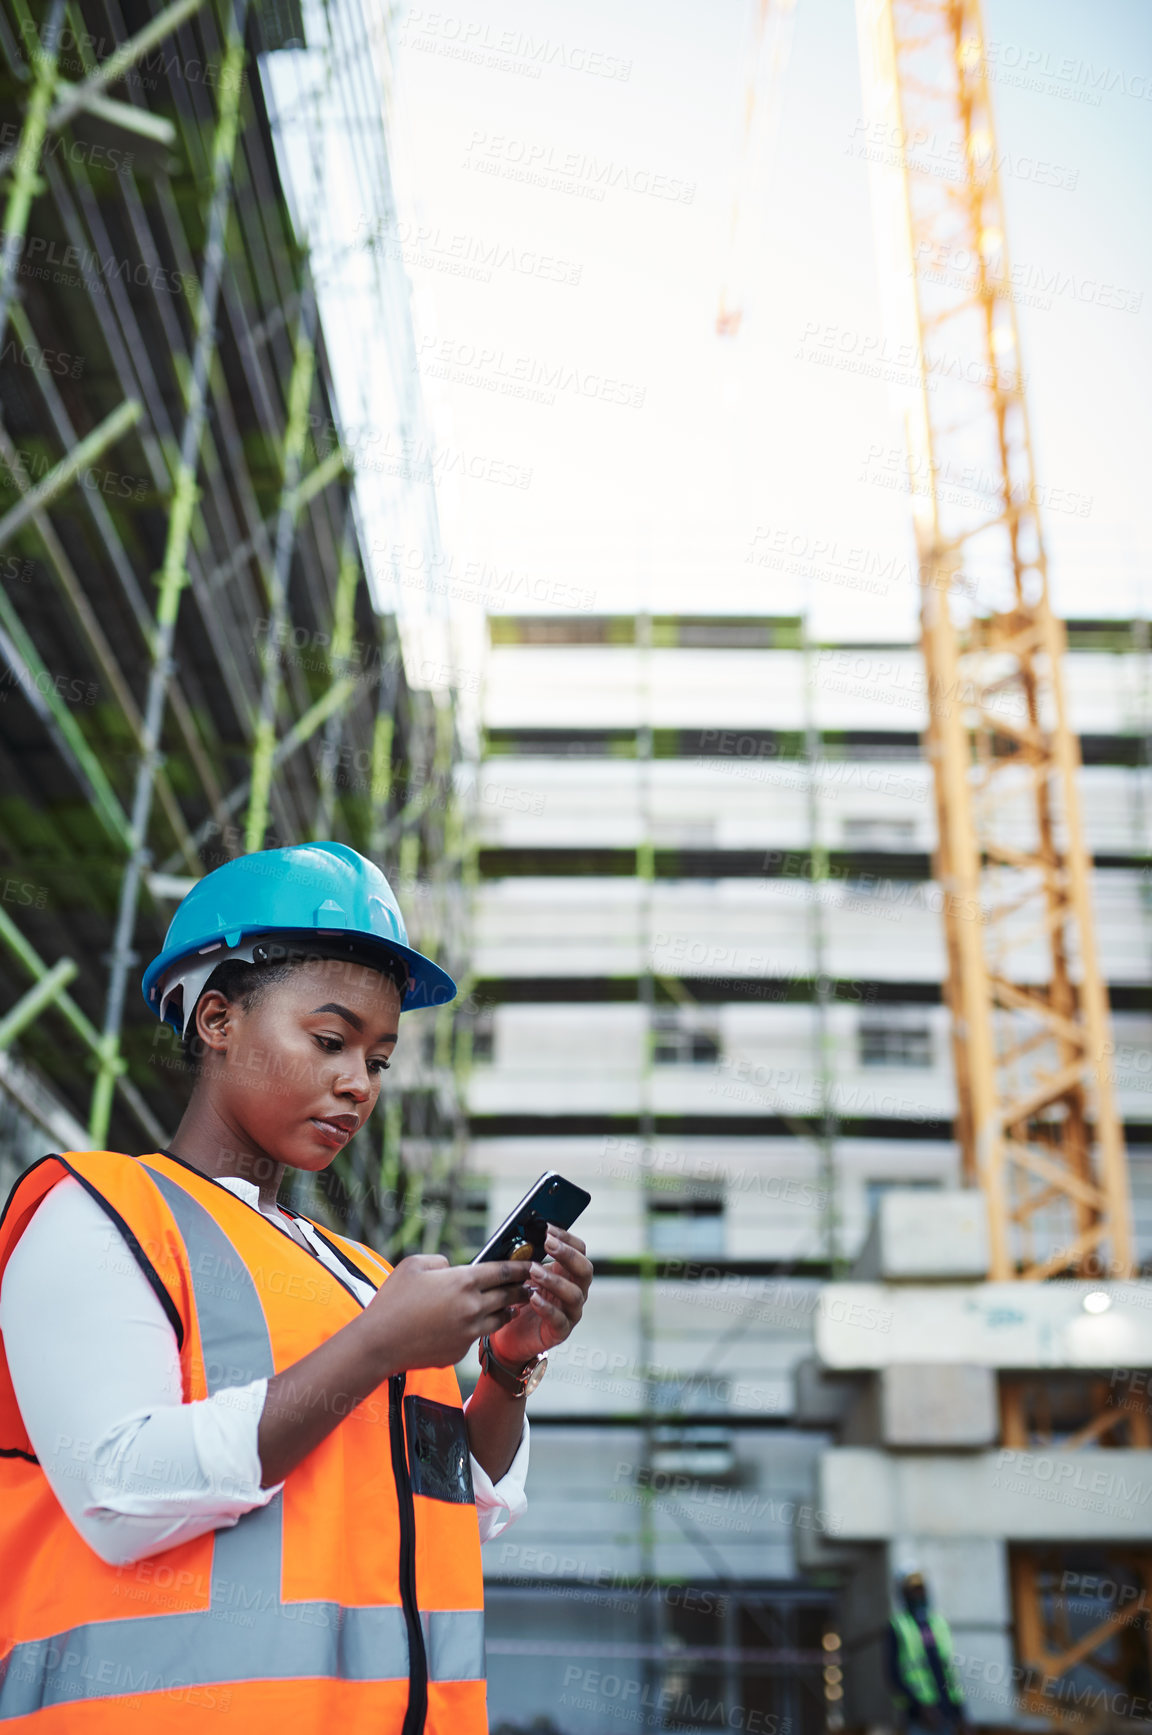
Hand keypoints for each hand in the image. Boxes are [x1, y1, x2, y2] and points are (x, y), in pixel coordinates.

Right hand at [358, 1254, 530, 1373]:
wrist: (379, 1343)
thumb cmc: (393, 1300)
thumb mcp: (414, 1265)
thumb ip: (441, 1261)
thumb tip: (453, 1267)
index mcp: (463, 1282)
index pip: (503, 1271)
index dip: (521, 1267)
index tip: (532, 1265)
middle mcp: (472, 1307)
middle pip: (509, 1296)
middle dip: (522, 1289)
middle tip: (530, 1285)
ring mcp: (468, 1333)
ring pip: (499, 1320)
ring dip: (507, 1311)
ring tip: (511, 1305)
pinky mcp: (460, 1351)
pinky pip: (476, 1337)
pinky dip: (477, 1329)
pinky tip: (473, 1325)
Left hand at [487, 1225, 592, 1369]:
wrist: (509, 1335)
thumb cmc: (519, 1300)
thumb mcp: (524, 1275)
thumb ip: (526, 1259)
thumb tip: (520, 1236)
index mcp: (568, 1273)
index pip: (579, 1250)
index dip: (566, 1238)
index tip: (547, 1228)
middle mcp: (575, 1290)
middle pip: (584, 1269)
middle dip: (567, 1254)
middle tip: (548, 1243)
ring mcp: (570, 1312)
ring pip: (574, 1294)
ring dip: (554, 1280)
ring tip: (533, 1271)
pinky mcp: (560, 1331)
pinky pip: (559, 1319)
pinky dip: (546, 1307)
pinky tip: (533, 1298)